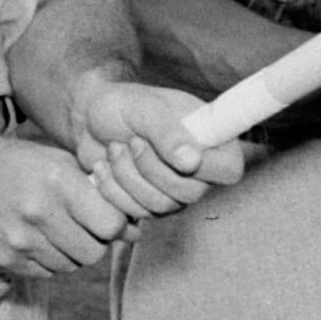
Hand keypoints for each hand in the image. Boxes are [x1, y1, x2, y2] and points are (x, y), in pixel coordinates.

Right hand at [0, 130, 131, 281]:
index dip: (115, 225)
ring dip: (70, 252)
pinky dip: (46, 261)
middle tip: (82, 226)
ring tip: (55, 229)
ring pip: (69, 266)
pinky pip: (43, 274)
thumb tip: (136, 232)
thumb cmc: (21, 164)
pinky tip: (35, 238)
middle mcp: (37, 212)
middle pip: (93, 252)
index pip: (111, 225)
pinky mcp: (1, 259)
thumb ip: (99, 193)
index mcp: (57, 181)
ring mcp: (17, 240)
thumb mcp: (60, 163)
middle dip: (95, 242)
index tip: (107, 218)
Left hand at [73, 80, 246, 220]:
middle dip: (150, 168)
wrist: (90, 120)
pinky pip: (137, 213)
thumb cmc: (123, 105)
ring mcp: (176, 190)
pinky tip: (104, 166)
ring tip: (114, 148)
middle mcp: (200, 169)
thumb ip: (168, 133)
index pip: (230, 170)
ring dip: (127, 176)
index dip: (204, 168)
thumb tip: (192, 162)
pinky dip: (114, 190)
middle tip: (131, 140)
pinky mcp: (151, 205)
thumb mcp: (144, 108)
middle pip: (189, 193)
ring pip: (160, 206)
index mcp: (211, 138)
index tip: (167, 149)